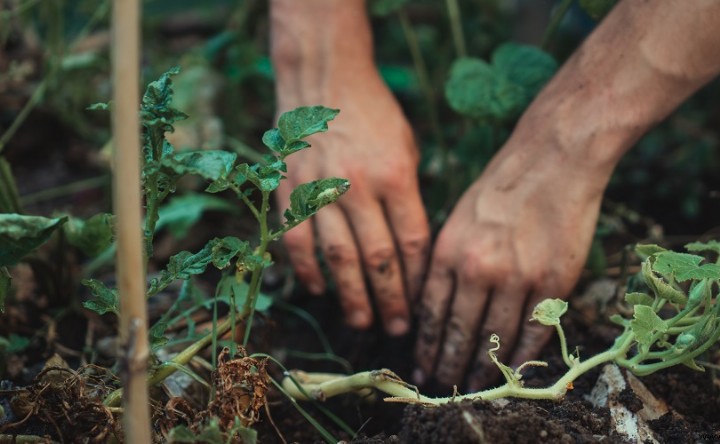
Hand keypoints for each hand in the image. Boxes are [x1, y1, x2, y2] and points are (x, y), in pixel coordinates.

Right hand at [276, 70, 429, 335]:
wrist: (324, 79)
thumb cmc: (375, 115)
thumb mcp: (407, 148)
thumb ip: (409, 197)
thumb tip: (412, 250)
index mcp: (396, 176)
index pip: (412, 242)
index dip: (418, 279)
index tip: (423, 304)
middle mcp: (359, 186)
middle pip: (378, 258)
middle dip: (390, 300)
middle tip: (397, 330)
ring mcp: (321, 189)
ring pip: (338, 257)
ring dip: (351, 296)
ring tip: (362, 322)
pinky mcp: (291, 189)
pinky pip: (298, 240)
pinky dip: (308, 270)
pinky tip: (319, 290)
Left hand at [413, 122, 611, 390]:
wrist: (553, 158)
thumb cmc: (502, 185)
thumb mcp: (458, 217)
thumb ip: (446, 261)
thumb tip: (434, 306)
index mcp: (449, 251)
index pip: (431, 313)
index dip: (426, 346)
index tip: (422, 367)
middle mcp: (478, 268)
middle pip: (459, 332)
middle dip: (449, 365)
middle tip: (443, 386)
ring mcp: (518, 277)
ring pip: (495, 339)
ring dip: (483, 368)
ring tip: (474, 385)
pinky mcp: (553, 282)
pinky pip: (534, 331)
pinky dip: (522, 356)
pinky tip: (512, 371)